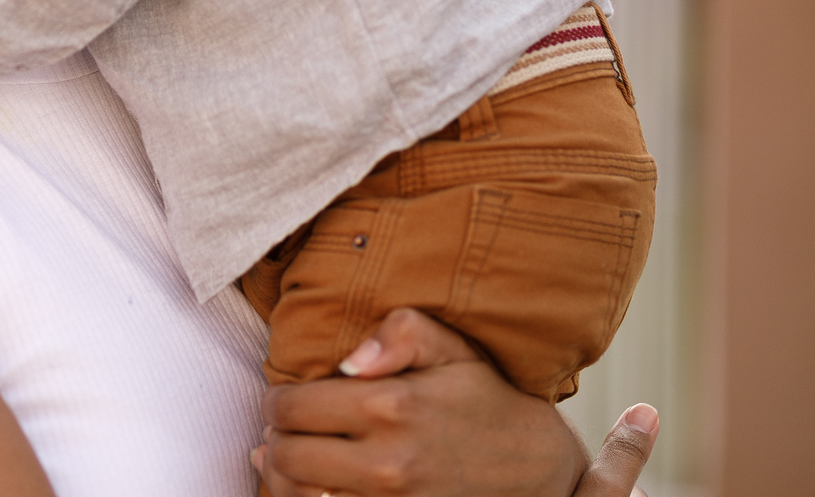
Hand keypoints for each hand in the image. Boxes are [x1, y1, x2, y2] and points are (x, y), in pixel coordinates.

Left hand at [252, 308, 657, 496]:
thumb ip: (399, 333)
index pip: (293, 406)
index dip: (277, 398)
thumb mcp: (452, 349)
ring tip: (285, 459)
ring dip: (284, 476)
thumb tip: (349, 360)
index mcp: (393, 406)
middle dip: (276, 436)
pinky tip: (314, 486)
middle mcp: (388, 462)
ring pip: (299, 495)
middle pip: (286, 454)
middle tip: (282, 427)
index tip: (284, 396)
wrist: (538, 470)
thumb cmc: (486, 400)